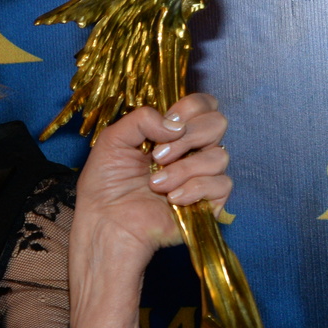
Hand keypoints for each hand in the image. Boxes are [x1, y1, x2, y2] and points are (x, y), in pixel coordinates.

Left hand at [74, 93, 231, 259]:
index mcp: (171, 131)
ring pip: (219, 156)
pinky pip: (222, 184)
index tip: (167, 124)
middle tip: (157, 156)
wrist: (106, 222)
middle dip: (188, 137)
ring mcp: (202, 175)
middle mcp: (191, 149)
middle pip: (217, 123)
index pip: (203, 105)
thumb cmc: (105, 183)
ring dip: (183, 169)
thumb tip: (176, 124)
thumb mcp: (112, 139)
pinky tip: (172, 199)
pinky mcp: (210, 201)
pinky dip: (194, 189)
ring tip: (155, 184)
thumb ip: (142, 119)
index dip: (190, 108)